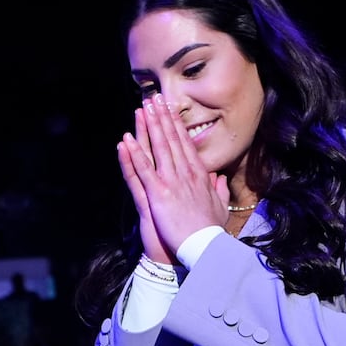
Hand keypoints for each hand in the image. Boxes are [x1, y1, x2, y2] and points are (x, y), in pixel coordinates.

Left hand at [121, 95, 229, 256]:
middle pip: (171, 140)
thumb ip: (219, 190)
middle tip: (153, 99)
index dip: (175, 125)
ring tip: (141, 109)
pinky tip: (125, 141)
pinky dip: (133, 155)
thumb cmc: (211, 230)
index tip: (169, 109)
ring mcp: (171, 182)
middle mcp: (185, 173)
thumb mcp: (220, 206)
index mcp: (199, 175)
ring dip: (148, 127)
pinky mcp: (158, 195)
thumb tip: (220, 178)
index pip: (185, 144)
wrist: (206, 247)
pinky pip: (142, 171)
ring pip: (157, 148)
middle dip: (161, 117)